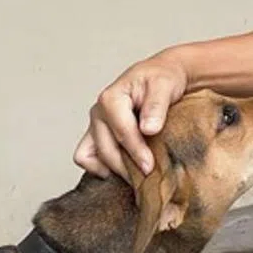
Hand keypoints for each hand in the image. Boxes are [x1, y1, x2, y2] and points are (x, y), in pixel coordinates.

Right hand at [73, 52, 188, 180]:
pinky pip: (88, 158)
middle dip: (126, 166)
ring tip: (136, 176)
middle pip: (105, 149)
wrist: (161, 76)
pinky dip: (102, 168)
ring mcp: (95, 125)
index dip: (136, 151)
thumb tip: (148, 129)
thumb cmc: (162, 78)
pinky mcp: (96, 136)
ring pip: (90, 157)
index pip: (121, 132)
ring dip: (113, 169)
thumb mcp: (165, 85)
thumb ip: (156, 106)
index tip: (149, 167)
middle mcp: (98, 113)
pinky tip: (125, 170)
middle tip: (148, 177)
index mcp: (111, 98)